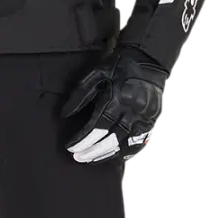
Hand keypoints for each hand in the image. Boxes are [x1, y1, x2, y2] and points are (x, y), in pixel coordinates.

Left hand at [60, 46, 167, 163]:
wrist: (148, 58)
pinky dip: (128, 152)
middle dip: (92, 151)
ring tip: (91, 159)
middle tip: (77, 157)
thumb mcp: (96, 73)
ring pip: (125, 144)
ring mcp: (145, 117)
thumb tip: (64, 115)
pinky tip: (116, 157)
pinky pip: (140, 142)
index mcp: (117, 97)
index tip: (70, 147)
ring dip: (106, 155)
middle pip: (110, 139)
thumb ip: (80, 94)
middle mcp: (133, 110)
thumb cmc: (118, 65)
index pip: (97, 127)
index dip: (82, 140)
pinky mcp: (153, 120)